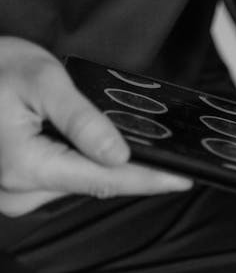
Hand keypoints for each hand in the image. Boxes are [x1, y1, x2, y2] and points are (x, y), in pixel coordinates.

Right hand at [0, 38, 191, 216]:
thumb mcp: (42, 81)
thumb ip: (81, 120)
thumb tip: (116, 153)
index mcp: (25, 166)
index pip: (104, 180)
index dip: (148, 179)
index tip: (182, 179)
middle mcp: (17, 190)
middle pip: (96, 183)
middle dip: (135, 170)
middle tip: (170, 155)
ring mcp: (15, 191)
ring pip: (82, 182)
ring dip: (110, 165)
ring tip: (138, 146)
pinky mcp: (18, 184)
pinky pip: (66, 177)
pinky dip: (88, 163)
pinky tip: (101, 147)